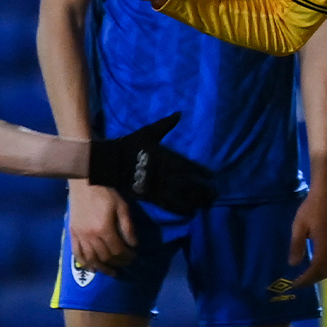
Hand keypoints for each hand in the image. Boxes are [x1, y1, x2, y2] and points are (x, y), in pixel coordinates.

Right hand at [68, 180, 138, 274]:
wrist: (84, 183)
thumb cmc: (105, 193)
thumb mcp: (122, 207)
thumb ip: (128, 227)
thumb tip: (133, 245)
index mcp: (104, 229)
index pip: (118, 250)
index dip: (127, 257)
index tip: (133, 257)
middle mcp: (91, 236)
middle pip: (105, 257)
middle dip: (118, 263)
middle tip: (126, 264)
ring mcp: (80, 236)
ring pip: (91, 259)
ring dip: (102, 268)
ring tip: (111, 272)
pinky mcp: (72, 234)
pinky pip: (77, 253)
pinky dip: (85, 263)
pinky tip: (92, 269)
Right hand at [88, 113, 217, 212]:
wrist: (110, 162)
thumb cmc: (129, 145)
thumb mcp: (148, 132)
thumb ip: (165, 125)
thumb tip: (179, 113)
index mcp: (166, 158)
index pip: (188, 166)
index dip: (201, 172)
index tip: (212, 175)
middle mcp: (166, 174)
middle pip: (189, 185)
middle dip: (203, 190)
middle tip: (215, 194)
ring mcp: (159, 187)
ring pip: (182, 197)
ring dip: (196, 201)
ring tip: (208, 204)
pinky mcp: (151, 197)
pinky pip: (169, 205)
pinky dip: (180, 209)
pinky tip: (190, 212)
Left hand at [283, 181, 326, 293]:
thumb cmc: (311, 208)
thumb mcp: (299, 226)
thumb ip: (296, 246)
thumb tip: (293, 264)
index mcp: (325, 245)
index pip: (316, 270)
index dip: (305, 279)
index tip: (294, 284)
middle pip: (325, 272)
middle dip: (312, 280)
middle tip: (298, 283)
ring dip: (319, 275)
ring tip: (305, 276)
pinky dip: (324, 268)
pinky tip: (314, 265)